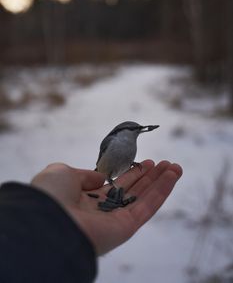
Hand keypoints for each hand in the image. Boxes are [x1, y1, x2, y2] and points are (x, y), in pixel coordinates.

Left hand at [31, 160, 181, 254]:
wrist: (48, 221)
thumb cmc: (51, 195)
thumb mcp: (63, 173)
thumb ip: (83, 175)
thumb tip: (100, 178)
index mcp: (87, 198)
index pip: (116, 185)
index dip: (132, 174)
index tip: (146, 163)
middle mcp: (103, 210)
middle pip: (134, 191)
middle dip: (151, 177)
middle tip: (166, 163)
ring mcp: (116, 220)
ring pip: (144, 198)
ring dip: (161, 182)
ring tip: (175, 167)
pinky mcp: (126, 228)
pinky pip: (148, 207)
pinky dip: (162, 191)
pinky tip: (173, 176)